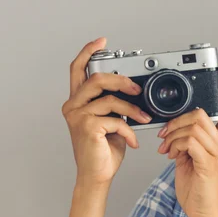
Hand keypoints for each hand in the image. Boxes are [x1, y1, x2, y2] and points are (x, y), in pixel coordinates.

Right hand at [62, 37, 153, 186]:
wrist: (97, 175)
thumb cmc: (104, 150)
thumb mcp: (112, 121)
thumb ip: (115, 104)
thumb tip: (134, 91)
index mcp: (77, 101)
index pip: (78, 69)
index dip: (88, 52)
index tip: (102, 41)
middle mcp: (73, 106)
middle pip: (97, 79)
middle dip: (122, 80)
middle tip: (138, 89)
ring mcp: (78, 116)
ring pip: (110, 100)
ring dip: (133, 109)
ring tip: (144, 119)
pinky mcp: (87, 128)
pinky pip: (116, 120)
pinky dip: (129, 130)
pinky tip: (133, 140)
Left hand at [157, 76, 217, 216]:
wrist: (203, 213)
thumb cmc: (197, 190)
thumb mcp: (189, 161)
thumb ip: (186, 144)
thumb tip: (174, 132)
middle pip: (203, 115)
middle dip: (178, 120)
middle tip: (166, 135)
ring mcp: (216, 154)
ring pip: (194, 126)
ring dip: (173, 134)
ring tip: (166, 148)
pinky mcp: (208, 163)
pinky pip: (190, 141)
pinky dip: (175, 145)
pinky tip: (171, 155)